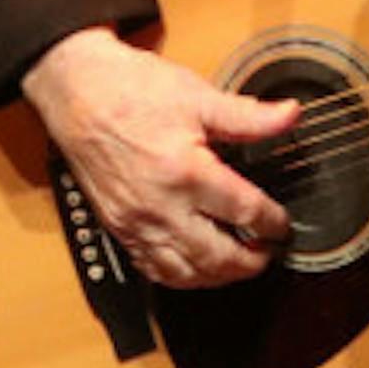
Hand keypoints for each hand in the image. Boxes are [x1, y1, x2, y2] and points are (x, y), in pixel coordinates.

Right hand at [19, 26, 298, 287]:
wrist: (78, 90)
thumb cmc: (132, 89)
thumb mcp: (198, 96)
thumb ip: (249, 115)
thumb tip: (291, 115)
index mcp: (186, 171)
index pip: (244, 212)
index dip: (272, 222)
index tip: (282, 224)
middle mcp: (160, 206)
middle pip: (216, 256)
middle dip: (250, 263)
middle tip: (267, 254)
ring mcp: (135, 222)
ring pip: (184, 273)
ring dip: (217, 277)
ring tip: (238, 265)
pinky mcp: (117, 227)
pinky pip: (152, 269)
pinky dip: (180, 277)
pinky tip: (195, 268)